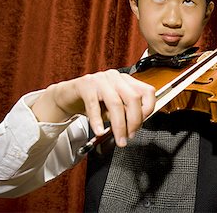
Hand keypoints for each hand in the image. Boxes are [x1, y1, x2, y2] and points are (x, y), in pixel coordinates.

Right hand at [32, 69, 155, 146]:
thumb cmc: (94, 102)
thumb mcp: (114, 108)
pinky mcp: (85, 85)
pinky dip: (97, 121)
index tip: (141, 125)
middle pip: (133, 98)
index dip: (148, 110)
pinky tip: (99, 131)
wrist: (68, 96)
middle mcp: (115, 77)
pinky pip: (93, 105)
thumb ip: (126, 113)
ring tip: (119, 139)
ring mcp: (100, 79)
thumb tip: (135, 125)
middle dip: (134, 120)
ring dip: (119, 125)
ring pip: (115, 103)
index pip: (147, 91)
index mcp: (126, 80)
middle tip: (130, 135)